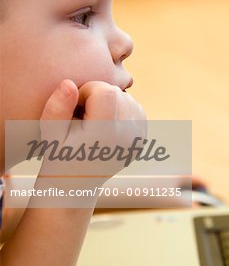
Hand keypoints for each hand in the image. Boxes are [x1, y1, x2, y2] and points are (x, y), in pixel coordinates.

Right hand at [35, 79, 146, 203]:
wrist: (78, 183)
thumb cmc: (59, 155)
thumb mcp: (50, 132)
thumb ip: (57, 107)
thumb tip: (69, 83)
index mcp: (106, 134)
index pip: (104, 90)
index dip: (87, 91)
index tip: (76, 107)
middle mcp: (127, 136)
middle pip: (116, 92)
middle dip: (97, 96)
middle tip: (82, 117)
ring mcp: (138, 138)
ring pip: (126, 97)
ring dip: (109, 102)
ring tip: (93, 122)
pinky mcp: (142, 138)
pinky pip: (134, 108)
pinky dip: (120, 110)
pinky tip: (105, 124)